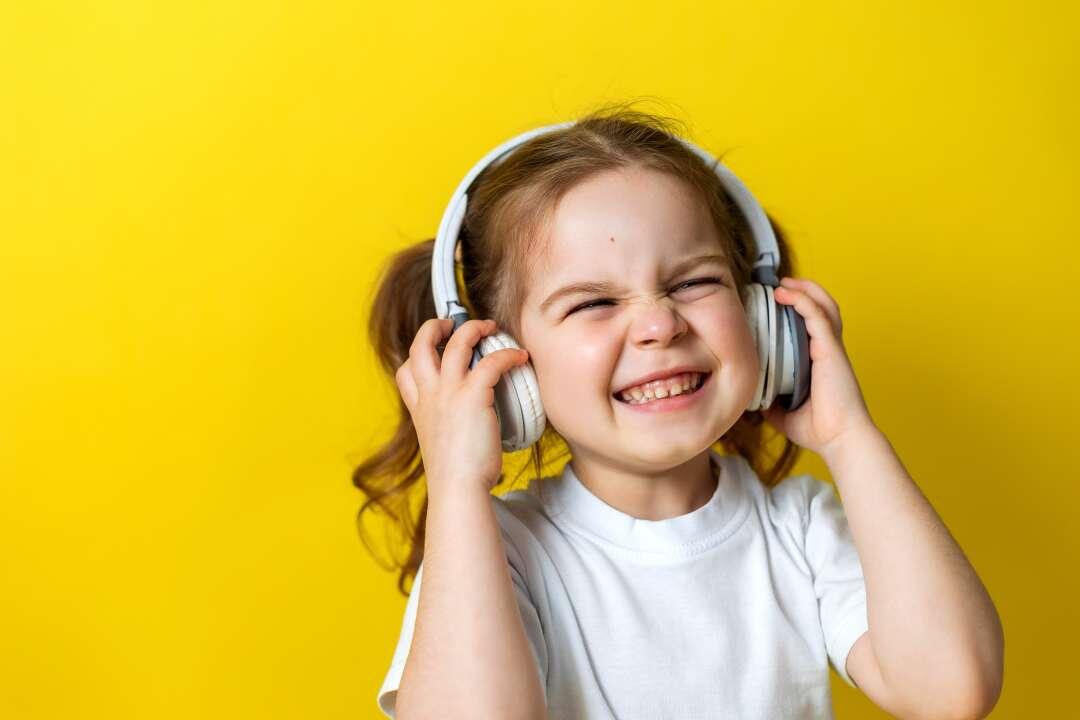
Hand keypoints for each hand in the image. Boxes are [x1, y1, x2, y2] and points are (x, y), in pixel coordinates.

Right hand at [395, 317, 530, 497]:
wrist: (458, 489)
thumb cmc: (457, 477)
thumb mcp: (442, 447)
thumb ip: (449, 430)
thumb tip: (470, 430)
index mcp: (420, 409)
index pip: (405, 371)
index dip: (417, 356)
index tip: (433, 352)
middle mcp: (429, 396)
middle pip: (421, 345)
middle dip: (435, 327)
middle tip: (453, 323)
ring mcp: (448, 393)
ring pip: (457, 342)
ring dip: (474, 328)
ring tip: (490, 327)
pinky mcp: (472, 395)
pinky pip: (491, 361)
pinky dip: (507, 354)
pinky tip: (519, 357)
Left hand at [762, 277, 876, 458]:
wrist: (840, 440)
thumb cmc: (820, 430)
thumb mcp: (784, 413)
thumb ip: (771, 401)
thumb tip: (752, 397)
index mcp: (821, 361)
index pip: (814, 326)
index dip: (799, 309)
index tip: (777, 302)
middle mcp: (829, 350)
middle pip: (823, 308)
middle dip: (804, 291)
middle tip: (780, 284)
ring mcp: (831, 348)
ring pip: (824, 305)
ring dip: (804, 289)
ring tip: (783, 282)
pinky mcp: (830, 350)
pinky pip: (818, 316)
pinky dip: (802, 300)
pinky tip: (786, 293)